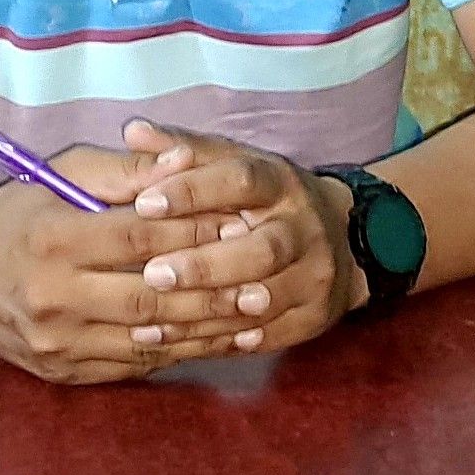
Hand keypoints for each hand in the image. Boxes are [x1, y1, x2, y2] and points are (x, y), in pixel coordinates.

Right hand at [0, 141, 270, 385]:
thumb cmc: (20, 211)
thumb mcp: (60, 173)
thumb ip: (124, 169)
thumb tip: (185, 160)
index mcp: (51, 238)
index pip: (138, 237)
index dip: (193, 230)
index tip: (241, 222)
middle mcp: (51, 296)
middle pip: (148, 297)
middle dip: (211, 288)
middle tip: (263, 277)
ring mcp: (56, 343)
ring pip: (147, 339)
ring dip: (206, 328)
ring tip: (255, 312)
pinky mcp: (63, 373)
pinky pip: (133, 365)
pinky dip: (180, 351)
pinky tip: (218, 338)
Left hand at [113, 119, 368, 354]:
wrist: (340, 237)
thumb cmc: (264, 198)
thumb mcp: (231, 163)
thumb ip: (183, 150)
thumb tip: (133, 130)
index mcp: (278, 182)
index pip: (240, 179)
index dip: (193, 190)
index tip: (144, 203)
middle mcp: (303, 227)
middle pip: (261, 249)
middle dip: (206, 264)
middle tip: (153, 274)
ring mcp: (315, 274)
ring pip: (266, 298)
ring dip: (210, 311)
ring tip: (157, 318)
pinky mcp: (314, 315)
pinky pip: (269, 335)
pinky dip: (225, 341)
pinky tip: (181, 345)